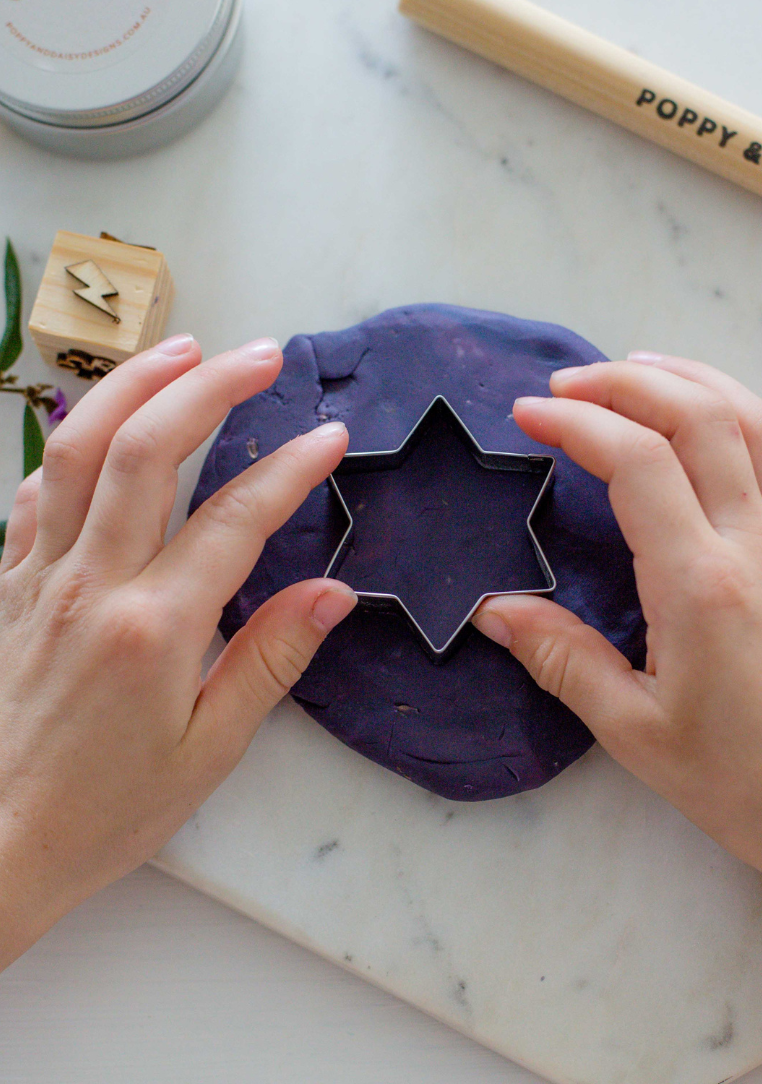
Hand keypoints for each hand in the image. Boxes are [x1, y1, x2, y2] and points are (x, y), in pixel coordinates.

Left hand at [0, 334, 355, 970]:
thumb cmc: (105, 811)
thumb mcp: (209, 750)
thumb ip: (270, 659)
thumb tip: (332, 595)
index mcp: (154, 628)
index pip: (235, 520)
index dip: (289, 470)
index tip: (329, 437)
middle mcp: (90, 585)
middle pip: (149, 452)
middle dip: (210, 387)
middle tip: (261, 355)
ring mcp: (37, 577)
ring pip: (78, 451)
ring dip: (132, 386)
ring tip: (182, 347)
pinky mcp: (4, 586)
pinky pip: (33, 494)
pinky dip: (68, 447)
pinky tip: (97, 430)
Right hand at [473, 353, 761, 955]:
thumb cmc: (738, 781)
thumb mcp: (633, 729)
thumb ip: (561, 659)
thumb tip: (494, 611)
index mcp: (700, 585)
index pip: (637, 462)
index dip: (578, 423)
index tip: (529, 415)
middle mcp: (754, 546)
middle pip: (698, 417)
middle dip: (627, 382)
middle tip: (567, 385)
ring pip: (753, 421)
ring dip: (692, 379)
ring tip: (636, 369)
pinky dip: (742, 417)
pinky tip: (711, 424)